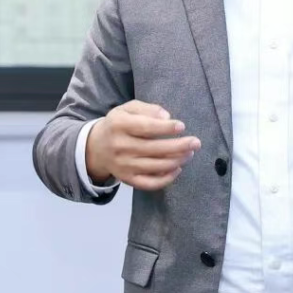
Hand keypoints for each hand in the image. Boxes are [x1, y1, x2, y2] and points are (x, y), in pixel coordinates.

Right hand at [86, 99, 200, 190]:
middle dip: (178, 146)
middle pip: (154, 149)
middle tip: (196, 142)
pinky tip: (178, 169)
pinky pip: (149, 183)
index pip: (145, 127)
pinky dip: (166, 179)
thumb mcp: (128, 109)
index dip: (165, 128)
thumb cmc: (119, 124)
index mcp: (119, 125)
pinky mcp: (127, 180)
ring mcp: (123, 166)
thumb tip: (167, 117)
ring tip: (189, 153)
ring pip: (155, 166)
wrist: (96, 147)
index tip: (182, 126)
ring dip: (176, 160)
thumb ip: (147, 109)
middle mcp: (120, 147)